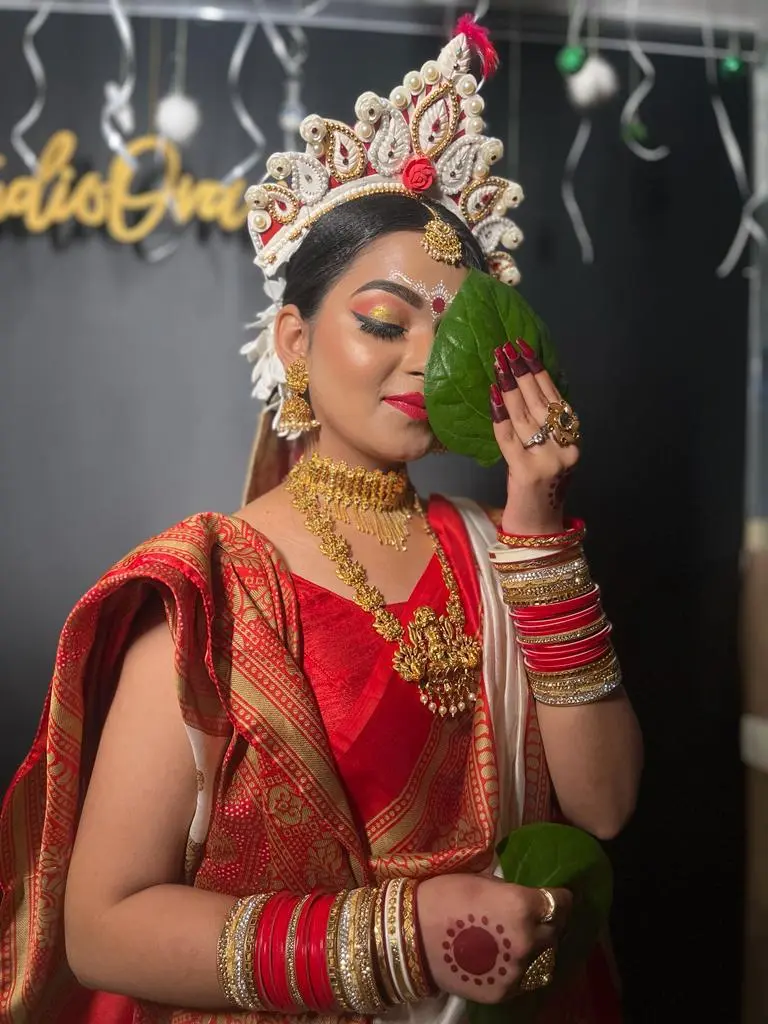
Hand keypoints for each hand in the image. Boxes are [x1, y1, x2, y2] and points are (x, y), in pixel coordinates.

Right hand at [417, 873, 571, 1004]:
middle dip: (550, 923)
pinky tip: (509, 959)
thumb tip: (528, 899)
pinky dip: (522, 969)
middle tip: (538, 918)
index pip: (560, 903)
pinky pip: (525, 980)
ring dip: (539, 949)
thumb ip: (512, 893)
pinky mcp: (503, 992)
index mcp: (523, 905)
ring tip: (524, 941)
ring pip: (545, 959)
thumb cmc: (443, 895)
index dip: (560, 897)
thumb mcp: (483, 881)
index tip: (556, 896)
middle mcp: (527, 940)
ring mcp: (516, 971)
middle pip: (555, 932)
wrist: (410, 935)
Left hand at [489, 339, 579, 536]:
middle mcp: (566, 448)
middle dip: (522, 372)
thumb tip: (522, 388)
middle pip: (542, 403)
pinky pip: (509, 438)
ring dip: (509, 387)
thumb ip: (543, 428)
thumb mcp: (549, 455)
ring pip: (526, 416)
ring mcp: (548, 461)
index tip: (525, 349)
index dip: (540, 372)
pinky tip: (492, 396)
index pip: (557, 399)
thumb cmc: (539, 490)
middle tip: (506, 348)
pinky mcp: (526, 473)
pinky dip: (500, 416)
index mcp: (574, 440)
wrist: (539, 530)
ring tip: (498, 364)